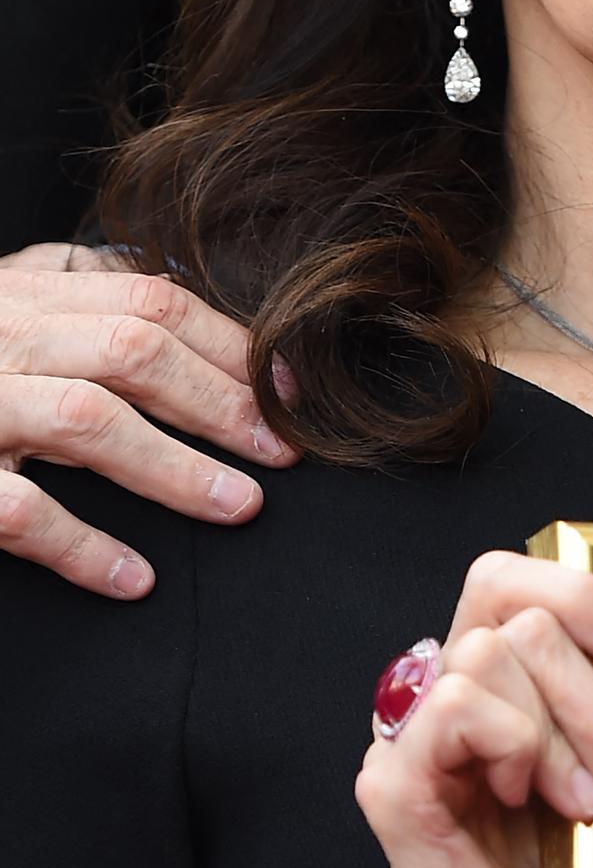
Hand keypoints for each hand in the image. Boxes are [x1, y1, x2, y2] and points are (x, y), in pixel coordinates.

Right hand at [0, 243, 296, 594]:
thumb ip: (67, 288)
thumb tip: (175, 287)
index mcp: (18, 294)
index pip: (146, 295)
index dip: (229, 340)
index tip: (290, 386)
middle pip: (133, 348)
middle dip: (222, 402)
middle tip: (285, 452)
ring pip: (87, 419)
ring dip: (176, 469)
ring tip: (239, 508)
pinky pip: (17, 509)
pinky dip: (83, 546)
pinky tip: (133, 580)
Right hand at [354, 552, 592, 867]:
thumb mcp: (586, 776)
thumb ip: (583, 703)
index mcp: (474, 694)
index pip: (500, 581)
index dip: (571, 590)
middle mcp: (428, 707)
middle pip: (508, 615)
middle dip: (592, 691)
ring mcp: (403, 744)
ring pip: (488, 655)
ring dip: (564, 729)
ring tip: (586, 805)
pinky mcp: (396, 788)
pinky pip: (458, 706)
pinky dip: (517, 744)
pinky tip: (533, 803)